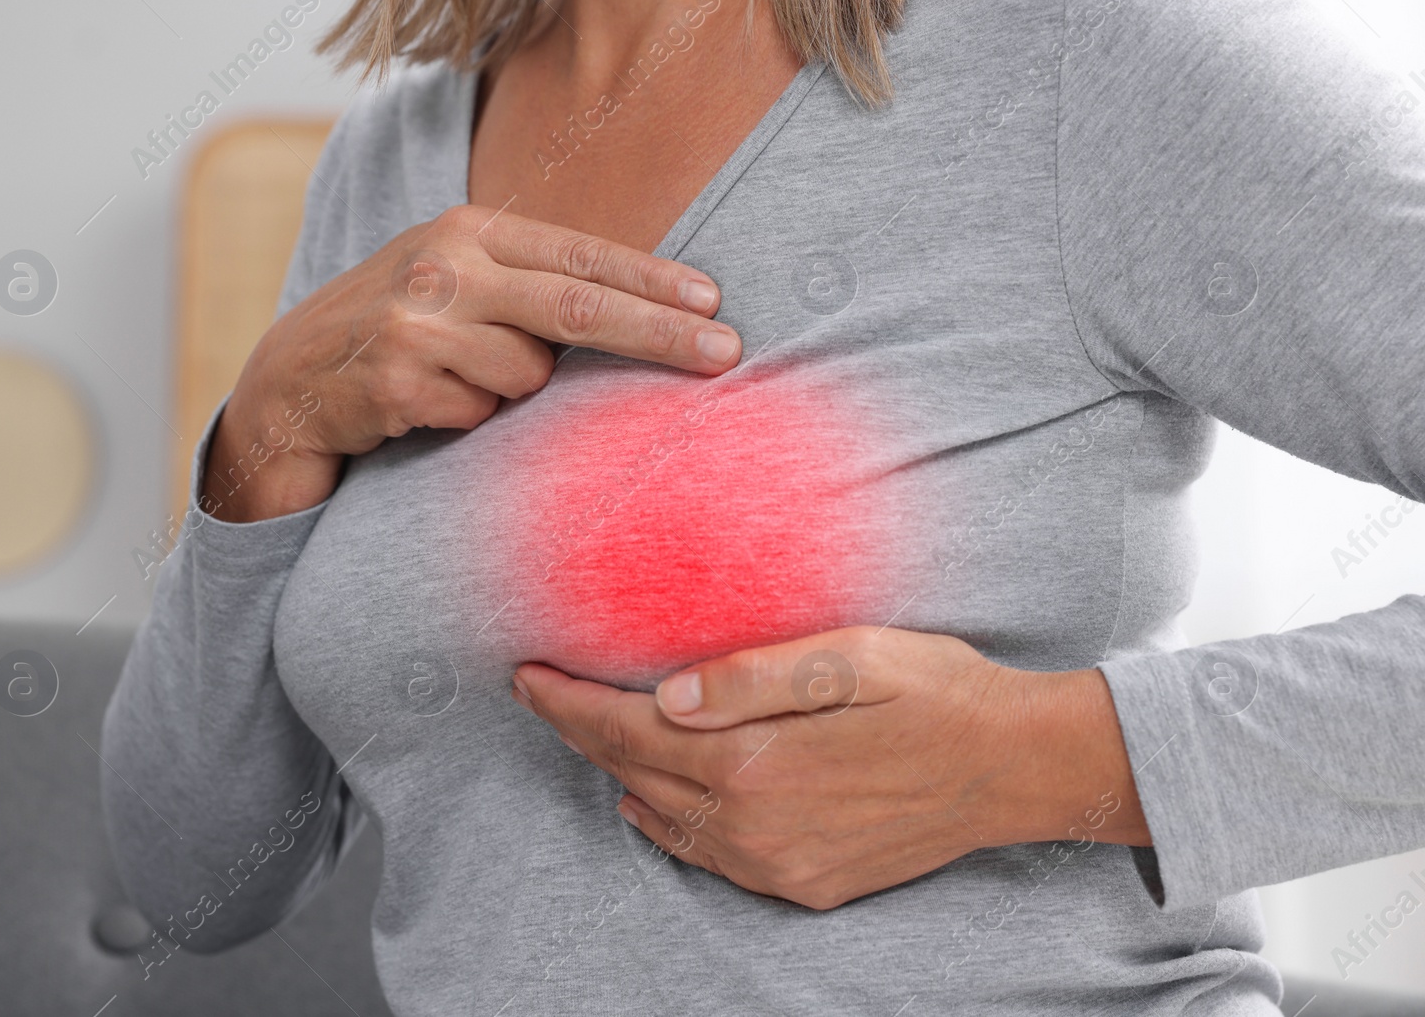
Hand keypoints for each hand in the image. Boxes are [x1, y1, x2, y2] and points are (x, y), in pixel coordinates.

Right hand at [205, 205, 740, 521]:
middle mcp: (443, 265)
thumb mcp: (456, 286)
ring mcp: (416, 323)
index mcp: (467, 232)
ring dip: (513, 393)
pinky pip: (480, 415)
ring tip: (458, 383)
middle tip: (726, 353)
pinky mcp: (396, 383)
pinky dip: (468, 421)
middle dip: (659, 332)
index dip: (652, 279)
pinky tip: (422, 407)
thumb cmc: (394, 333)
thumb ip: (527, 287)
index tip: (714, 302)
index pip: (580, 253)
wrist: (285, 384)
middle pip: (576, 306)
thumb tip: (642, 311)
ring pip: (527, 374)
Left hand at [513, 625, 1149, 909]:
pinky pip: (709, 858)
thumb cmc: (936, 692)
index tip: (526, 674)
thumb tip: (665, 696)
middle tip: (549, 691)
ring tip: (594, 730)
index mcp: (756, 760)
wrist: (1015, 768)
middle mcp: (755, 824)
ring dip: (621, 774)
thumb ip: (752, 676)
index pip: (625, 731)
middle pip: (633, 775)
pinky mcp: (804, 884)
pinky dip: (668, 825)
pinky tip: (657, 799)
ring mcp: (778, 864)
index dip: (567, 703)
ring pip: (664, 821)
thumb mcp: (851, 656)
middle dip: (583, 731)